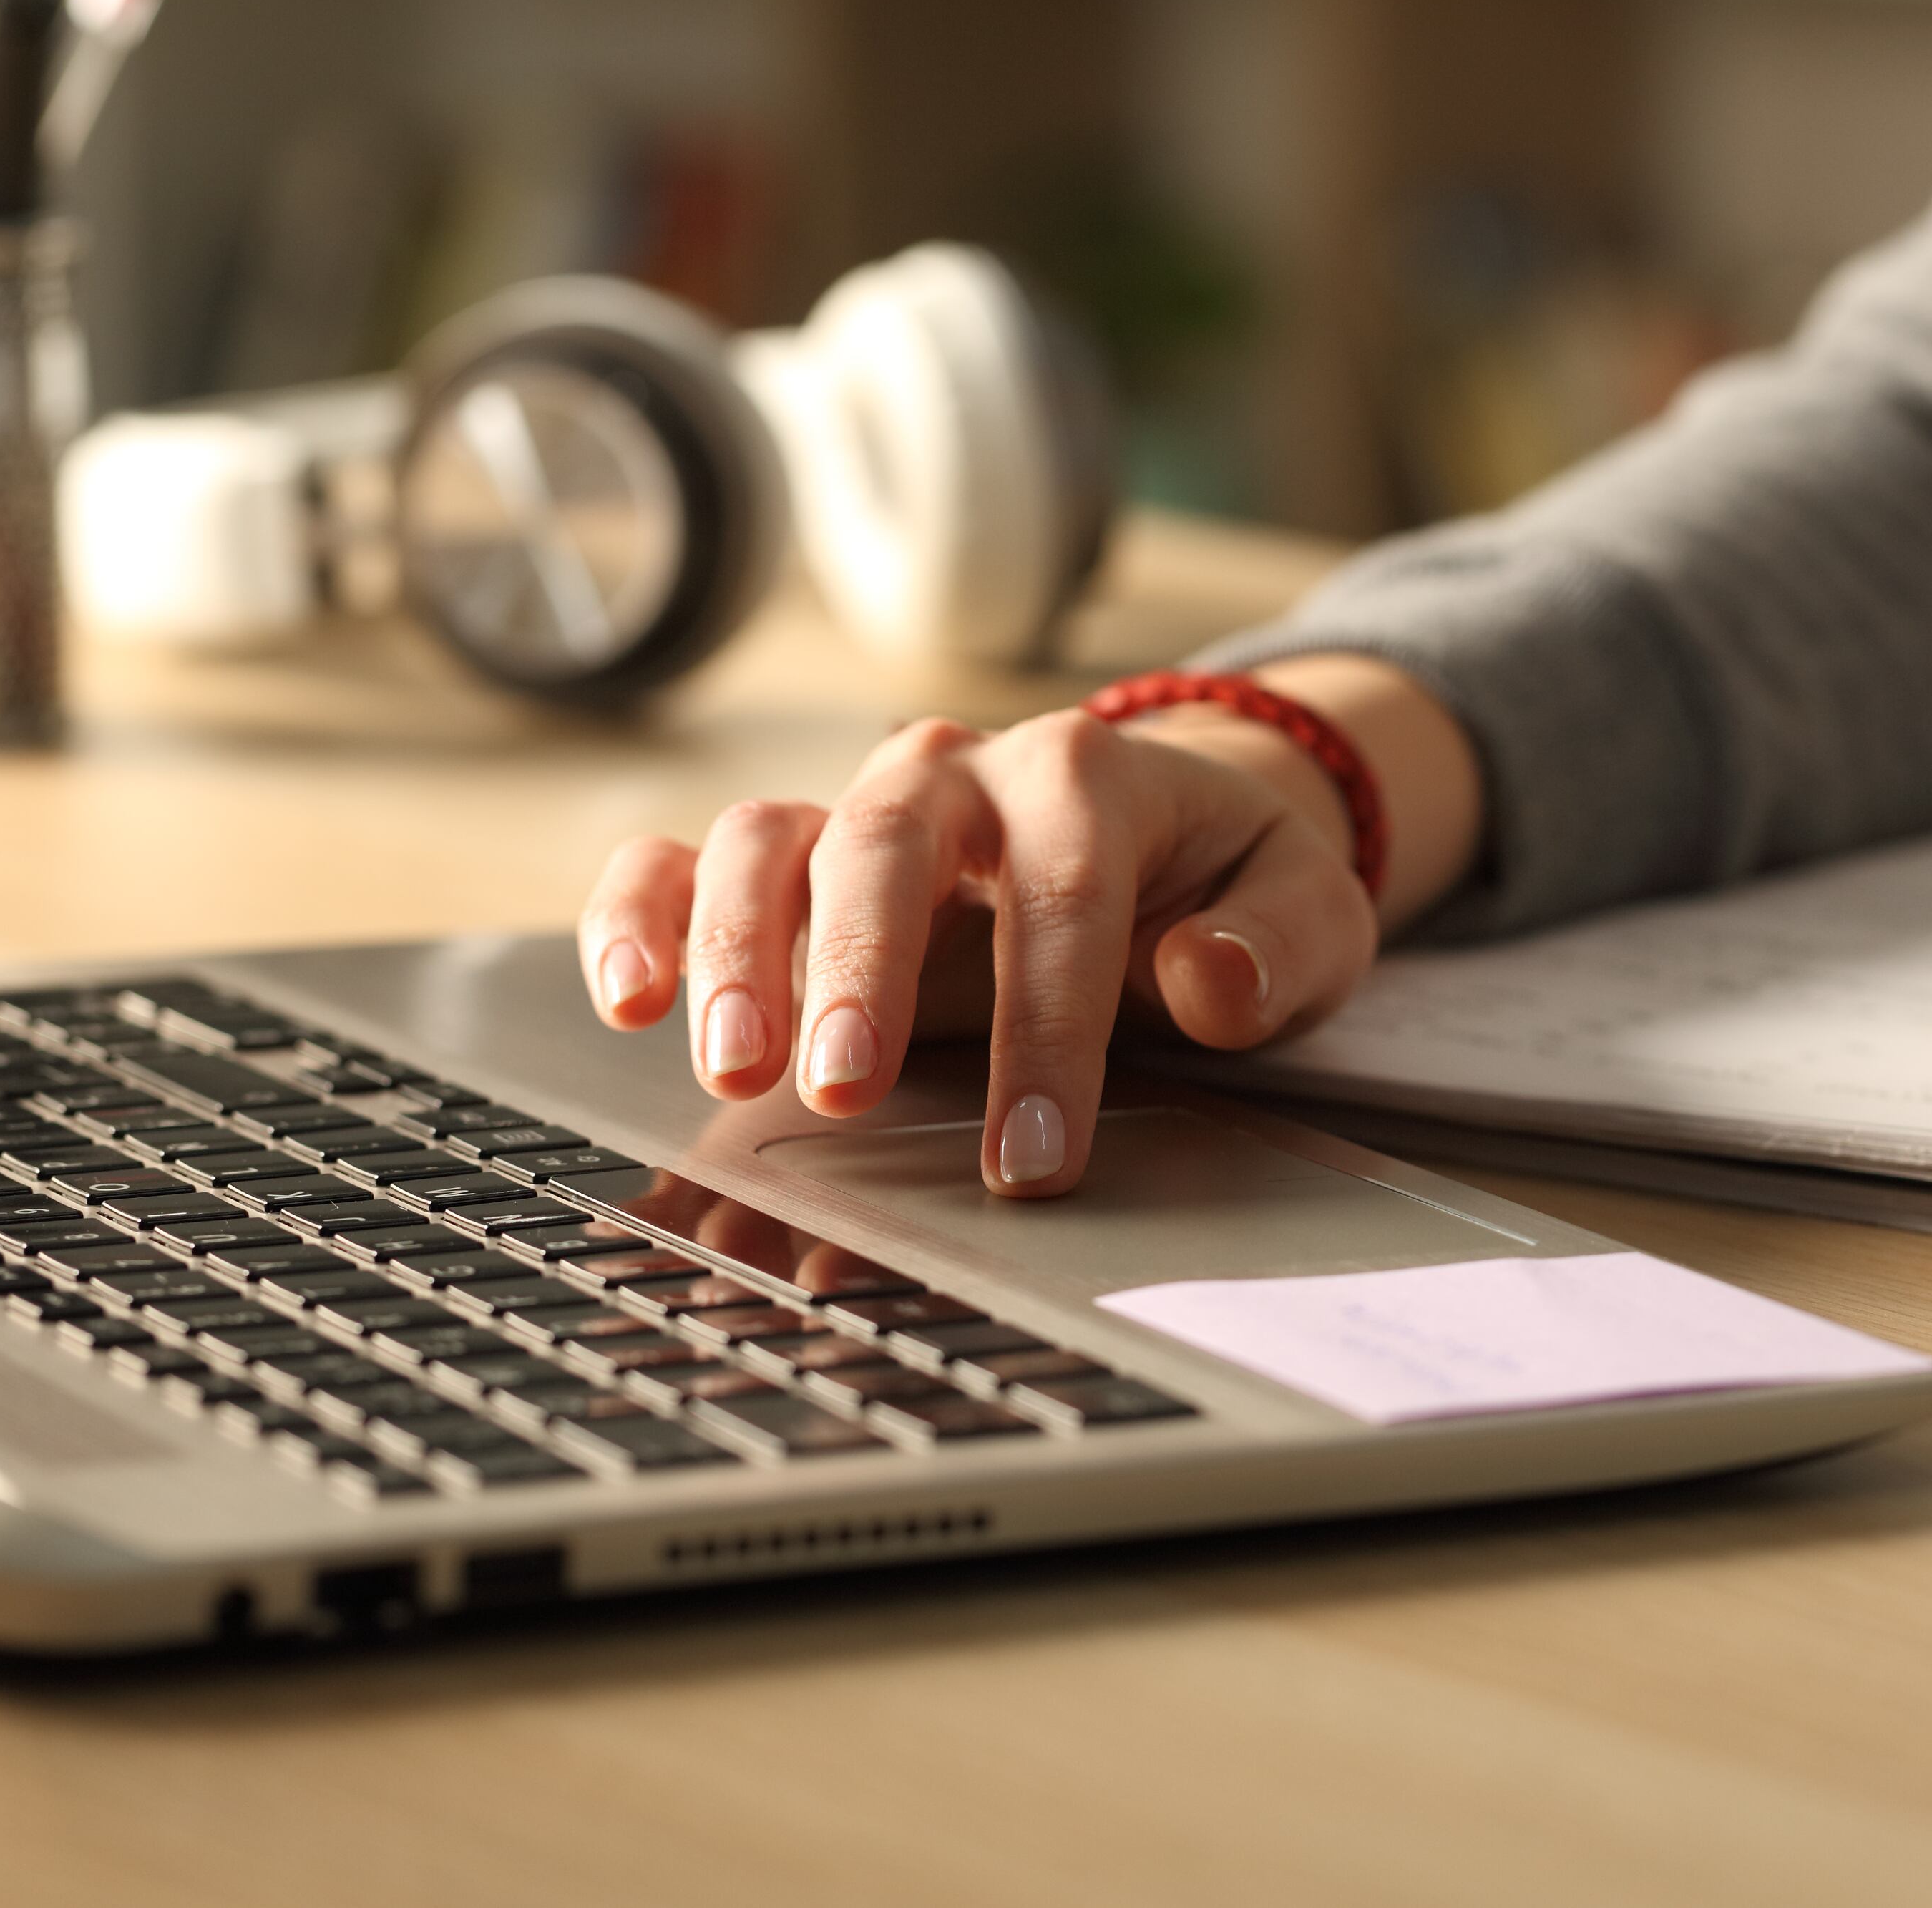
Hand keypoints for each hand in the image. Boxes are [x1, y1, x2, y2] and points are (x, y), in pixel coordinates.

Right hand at [575, 656, 1479, 1196]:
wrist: (1167, 830)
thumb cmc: (1225, 886)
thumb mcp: (1305, 909)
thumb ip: (1279, 943)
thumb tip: (1208, 979)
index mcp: (1086, 777)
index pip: (1061, 894)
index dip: (1045, 1029)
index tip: (1035, 1155)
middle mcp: (954, 776)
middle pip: (887, 842)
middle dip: (861, 968)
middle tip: (844, 1091)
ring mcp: (855, 812)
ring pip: (768, 840)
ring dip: (738, 949)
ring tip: (735, 1065)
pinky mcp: (786, 861)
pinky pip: (680, 861)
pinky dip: (638, 915)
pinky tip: (626, 998)